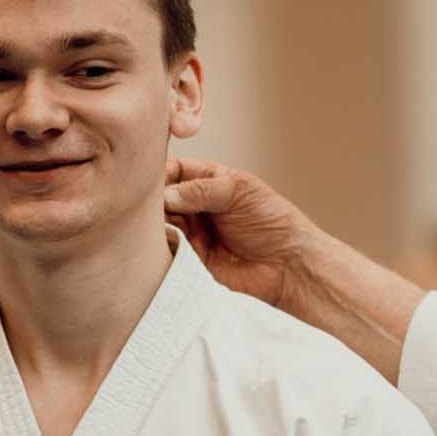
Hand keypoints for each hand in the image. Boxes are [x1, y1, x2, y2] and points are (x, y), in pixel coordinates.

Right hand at [162, 157, 316, 310]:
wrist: (288, 265)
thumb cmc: (273, 222)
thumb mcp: (239, 192)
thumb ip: (202, 189)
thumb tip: (166, 195)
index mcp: (209, 182)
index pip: (174, 169)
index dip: (160, 171)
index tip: (148, 177)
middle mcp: (196, 207)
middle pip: (160, 197)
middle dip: (153, 199)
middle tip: (153, 204)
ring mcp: (192, 233)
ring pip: (159, 224)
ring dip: (154, 223)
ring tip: (159, 223)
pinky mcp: (190, 260)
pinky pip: (166, 250)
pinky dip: (160, 246)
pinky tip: (162, 242)